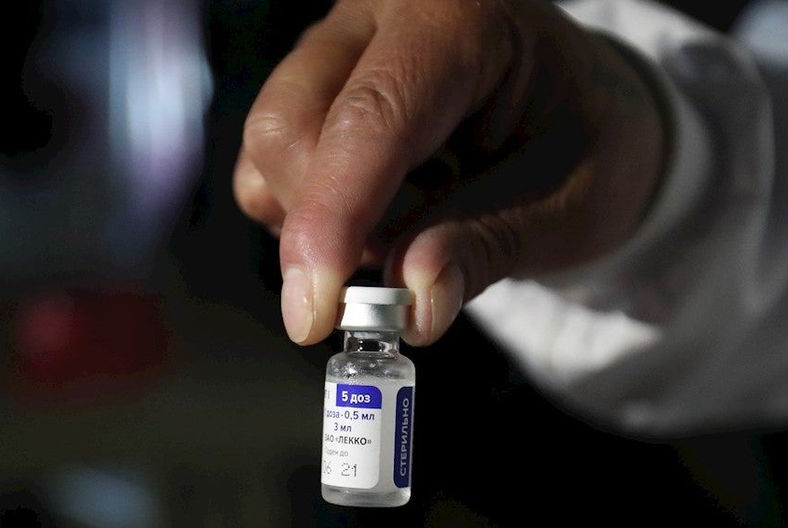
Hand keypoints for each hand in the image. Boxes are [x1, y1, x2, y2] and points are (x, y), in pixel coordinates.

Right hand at [233, 0, 663, 345]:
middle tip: (385, 288)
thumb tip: (415, 302)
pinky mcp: (313, 88)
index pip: (373, 116)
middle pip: (289, 126)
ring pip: (268, 148)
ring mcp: (337, 49)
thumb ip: (489, 247)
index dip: (336, 216)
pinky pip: (266, 165)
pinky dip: (309, 216)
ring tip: (407, 228)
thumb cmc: (586, 145)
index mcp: (460, 19)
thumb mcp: (569, 205)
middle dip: (322, 227)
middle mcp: (380, 17)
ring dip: (320, 223)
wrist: (577, 112)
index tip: (317, 310)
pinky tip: (378, 213)